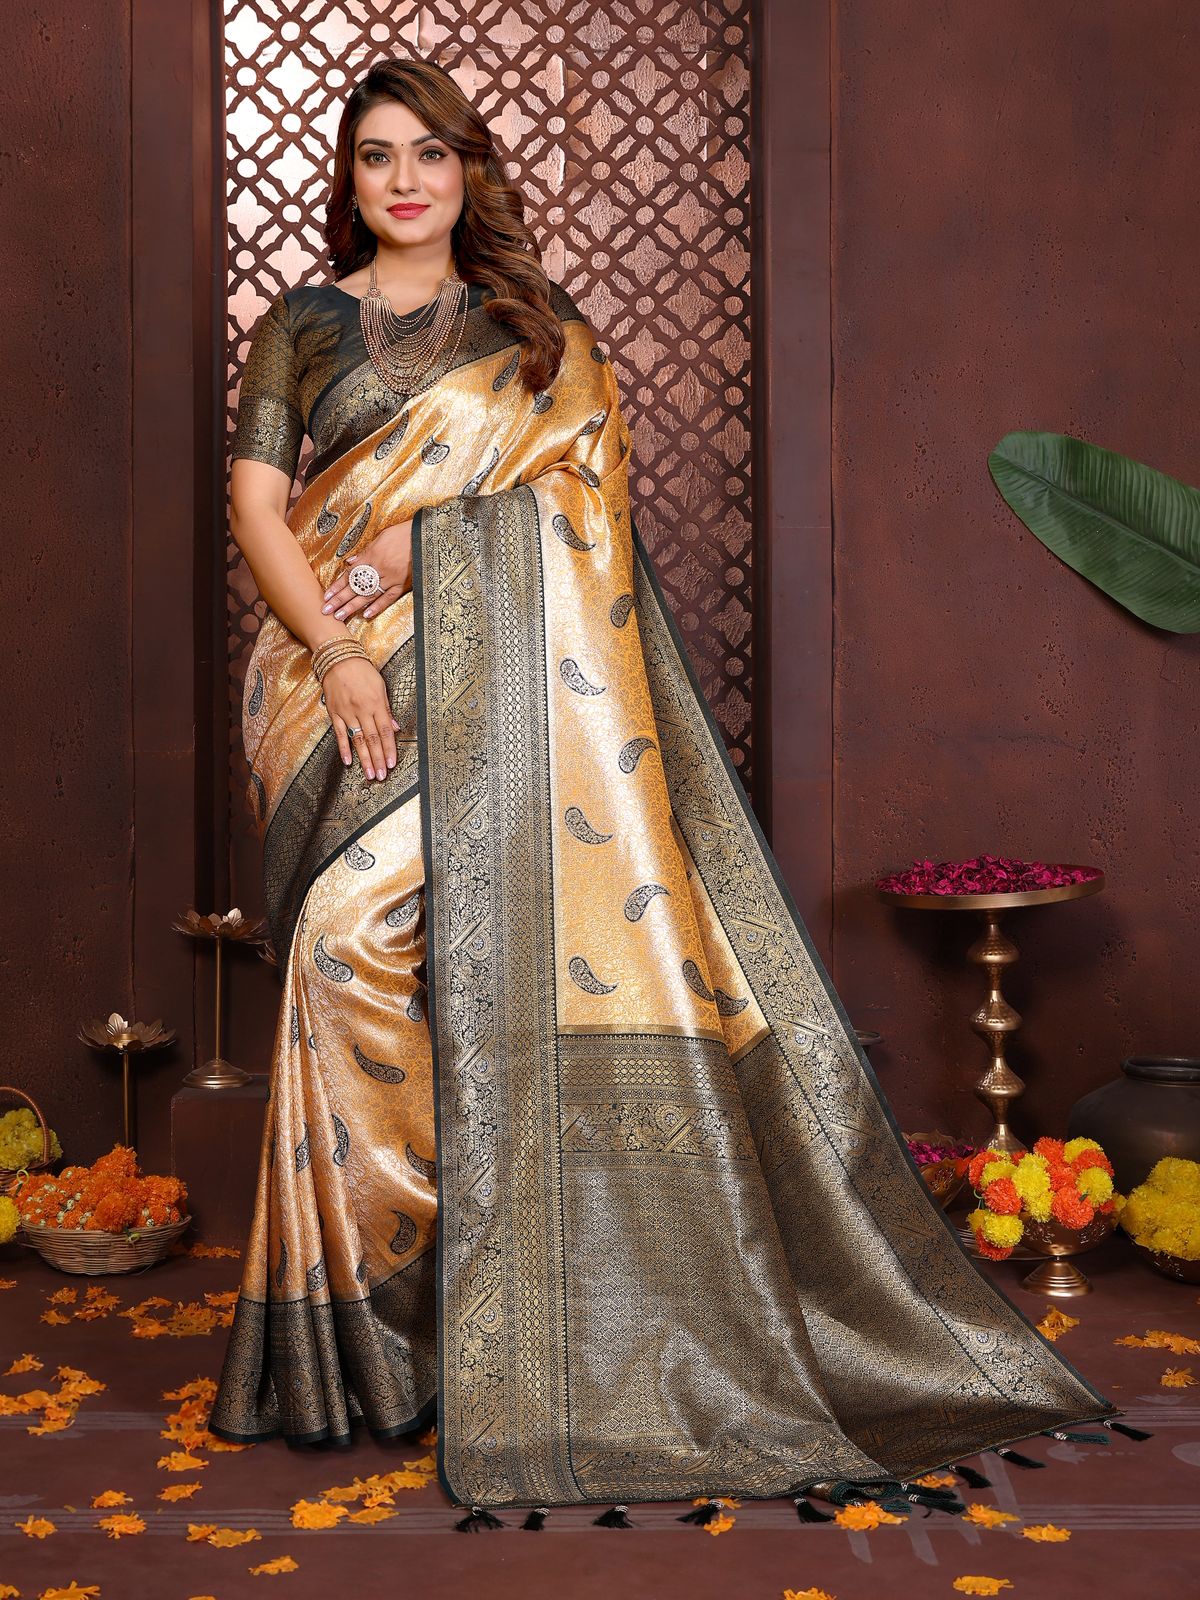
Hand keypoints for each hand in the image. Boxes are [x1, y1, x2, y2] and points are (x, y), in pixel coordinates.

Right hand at [321, 656, 401, 781]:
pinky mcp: (334, 713)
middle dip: (378, 759)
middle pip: (373, 739)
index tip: (392, 763)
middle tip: (382, 776)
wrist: (338, 659)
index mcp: (376, 704)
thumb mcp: (381, 686)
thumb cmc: (362, 671)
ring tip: (370, 774)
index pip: (385, 732)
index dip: (389, 749)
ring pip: (358, 740)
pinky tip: (349, 762)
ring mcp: (347, 713)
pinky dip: (344, 749)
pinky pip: (340, 734)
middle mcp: (362, 710)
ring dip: (364, 759)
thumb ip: (387, 709)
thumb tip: (395, 727)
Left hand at [322, 518, 412, 622]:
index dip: (337, 586)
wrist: (425, 535)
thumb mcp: (381, 537)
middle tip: (326, 611)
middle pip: (355, 587)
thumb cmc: (402, 534)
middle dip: (339, 600)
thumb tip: (350, 563)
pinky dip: (377, 606)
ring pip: (368, 595)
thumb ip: (365, 552)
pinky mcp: (403, 584)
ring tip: (340, 616)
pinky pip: (388, 597)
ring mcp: (391, 578)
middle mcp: (378, 568)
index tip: (326, 596)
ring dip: (353, 607)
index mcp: (371, 555)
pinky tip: (366, 615)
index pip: (350, 574)